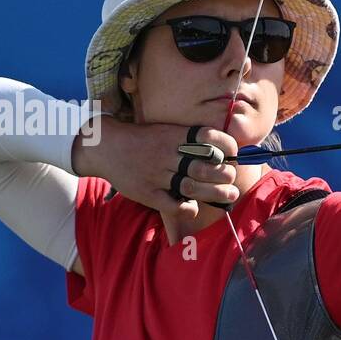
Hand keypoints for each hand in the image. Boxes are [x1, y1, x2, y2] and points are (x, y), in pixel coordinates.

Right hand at [71, 118, 240, 215]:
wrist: (105, 147)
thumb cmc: (143, 141)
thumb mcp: (165, 131)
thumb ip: (189, 140)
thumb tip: (223, 150)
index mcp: (173, 135)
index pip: (206, 137)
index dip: (226, 145)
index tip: (235, 152)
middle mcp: (166, 154)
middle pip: (203, 165)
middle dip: (224, 173)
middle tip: (232, 177)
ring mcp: (156, 175)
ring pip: (192, 186)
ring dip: (214, 192)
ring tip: (229, 194)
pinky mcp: (146, 193)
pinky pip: (172, 205)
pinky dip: (187, 208)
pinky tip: (194, 208)